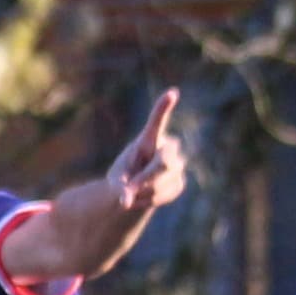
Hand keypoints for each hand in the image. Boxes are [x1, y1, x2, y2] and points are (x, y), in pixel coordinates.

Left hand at [102, 90, 186, 216]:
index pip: (157, 121)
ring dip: (146, 191)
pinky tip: (144, 196)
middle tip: (130, 188)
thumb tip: (125, 202)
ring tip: (133, 193)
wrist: (134, 190)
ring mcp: (177, 164)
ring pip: (165, 180)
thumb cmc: (123, 176)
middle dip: (148, 177)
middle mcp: (167, 147)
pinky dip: (152, 199)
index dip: (164, 107)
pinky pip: (167, 193)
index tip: (172, 92)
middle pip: (166, 161)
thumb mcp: (116, 180)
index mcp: (148, 139)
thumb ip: (120, 188)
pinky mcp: (179, 181)